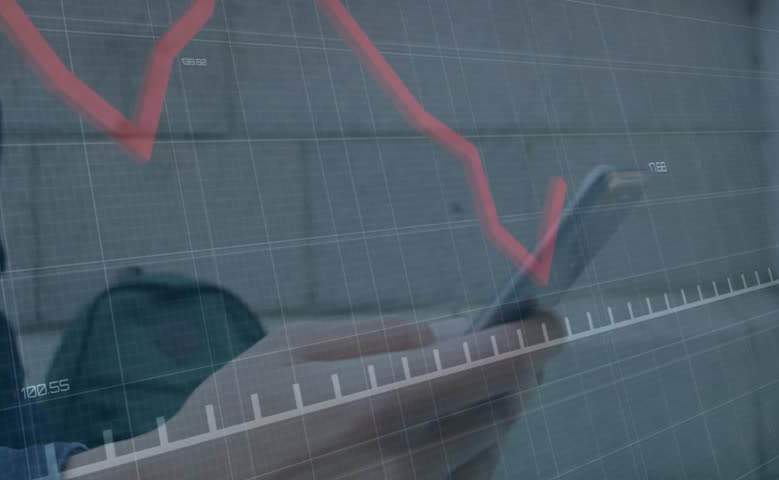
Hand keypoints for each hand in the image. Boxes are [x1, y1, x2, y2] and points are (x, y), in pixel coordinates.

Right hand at [64, 312, 559, 479]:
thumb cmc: (229, 420)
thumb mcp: (287, 351)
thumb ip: (376, 337)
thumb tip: (450, 333)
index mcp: (376, 401)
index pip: (491, 363)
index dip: (533, 335)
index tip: (548, 317)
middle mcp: (403, 461)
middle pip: (500, 405)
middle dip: (513, 369)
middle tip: (512, 345)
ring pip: (489, 449)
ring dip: (492, 412)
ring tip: (468, 389)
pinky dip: (469, 453)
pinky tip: (444, 434)